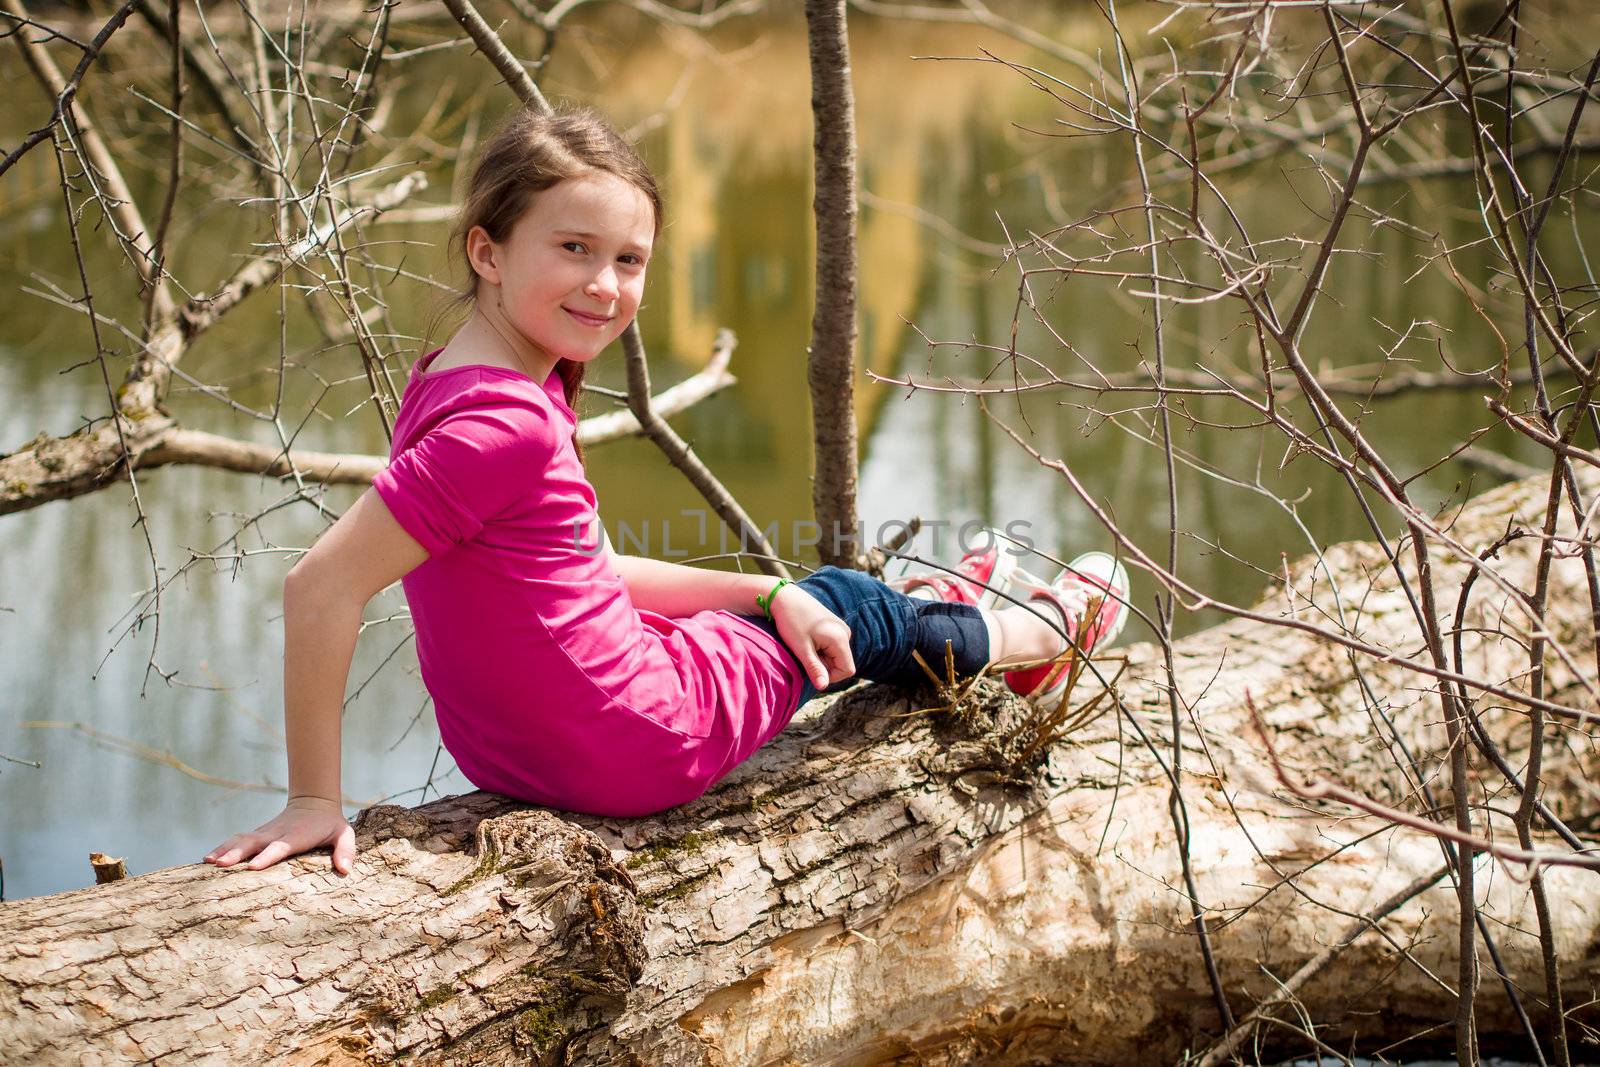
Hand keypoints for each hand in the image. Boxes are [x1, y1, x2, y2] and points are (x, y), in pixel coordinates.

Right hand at [204, 796, 355, 875]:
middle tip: (220, 865)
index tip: (253, 867)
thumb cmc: (330, 824)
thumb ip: (346, 851)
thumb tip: (346, 870)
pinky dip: (222, 848)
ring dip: (225, 850)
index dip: (268, 856)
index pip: (280, 847)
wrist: (314, 802)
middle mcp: (277, 833)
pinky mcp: (258, 835)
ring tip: (208, 862)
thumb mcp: (344, 834)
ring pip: (242, 840)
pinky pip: (237, 840)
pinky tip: (207, 860)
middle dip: (237, 853)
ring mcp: (265, 833)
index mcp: (296, 836)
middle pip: (254, 842)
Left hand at [770, 583, 854, 689]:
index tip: (811, 667)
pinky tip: (807, 639)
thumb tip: (824, 687)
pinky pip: (832, 646)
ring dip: (821, 657)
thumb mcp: (801, 649)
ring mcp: (840, 628)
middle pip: (841, 663)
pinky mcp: (834, 626)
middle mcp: (845, 632)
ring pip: (836, 655)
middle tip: (804, 653)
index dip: (830, 676)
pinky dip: (820, 649)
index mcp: (840, 638)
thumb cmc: (791, 622)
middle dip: (824, 665)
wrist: (784, 597)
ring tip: (805, 645)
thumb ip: (814, 668)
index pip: (847, 670)